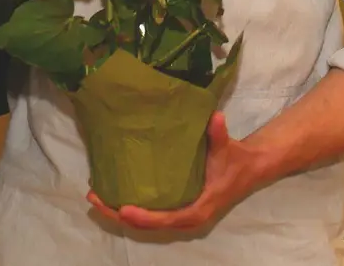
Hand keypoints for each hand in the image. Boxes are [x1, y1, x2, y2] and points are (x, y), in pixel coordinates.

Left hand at [86, 111, 266, 232]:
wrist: (248, 169)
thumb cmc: (235, 160)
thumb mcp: (227, 148)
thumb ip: (218, 134)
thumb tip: (215, 117)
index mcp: (199, 209)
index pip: (168, 219)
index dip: (145, 217)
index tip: (124, 209)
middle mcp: (187, 218)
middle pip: (149, 225)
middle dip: (120, 214)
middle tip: (95, 197)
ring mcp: (180, 215)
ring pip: (146, 222)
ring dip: (119, 212)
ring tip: (96, 195)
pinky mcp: (177, 208)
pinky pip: (150, 214)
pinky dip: (130, 207)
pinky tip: (113, 193)